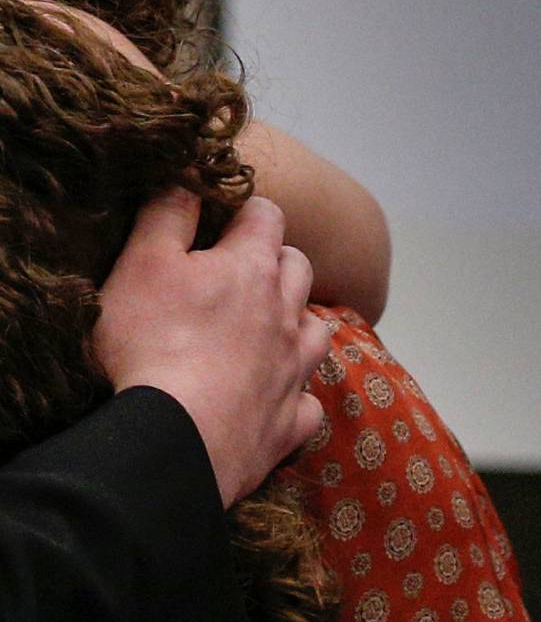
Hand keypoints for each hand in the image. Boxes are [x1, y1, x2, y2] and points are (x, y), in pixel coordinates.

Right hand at [93, 190, 328, 505]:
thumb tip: (187, 181)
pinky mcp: (289, 423)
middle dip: (276, 263)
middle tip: (240, 274)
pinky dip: (295, 396)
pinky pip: (308, 403)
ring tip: (268, 331)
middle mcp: (287, 313)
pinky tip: (275, 399)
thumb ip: (166, 215)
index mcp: (252, 268)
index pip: (267, 216)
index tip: (223, 222)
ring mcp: (294, 370)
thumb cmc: (151, 345)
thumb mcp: (142, 264)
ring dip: (298, 324)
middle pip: (299, 269)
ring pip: (318, 331)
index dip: (246, 213)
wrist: (174, 440)